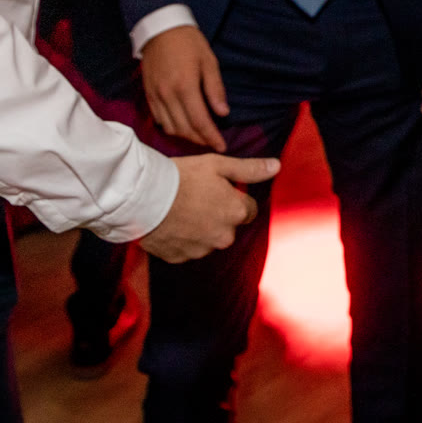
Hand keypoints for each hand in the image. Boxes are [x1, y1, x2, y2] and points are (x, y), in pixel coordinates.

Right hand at [139, 152, 280, 263]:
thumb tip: (277, 166)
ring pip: (208, 239)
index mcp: (236, 213)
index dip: (235, 198)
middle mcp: (224, 236)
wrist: (144, 196)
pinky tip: (171, 222)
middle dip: (218, 215)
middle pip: (228, 226)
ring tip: (181, 209)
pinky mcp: (180, 258)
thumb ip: (250, 169)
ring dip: (200, 228)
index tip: (218, 190)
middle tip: (197, 197)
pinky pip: (187, 248)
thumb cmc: (182, 176)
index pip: (249, 210)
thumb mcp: (219, 165)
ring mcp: (201, 250)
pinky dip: (182, 238)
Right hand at [141, 24, 229, 151]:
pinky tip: (182, 126)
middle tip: (213, 142)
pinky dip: (172, 128)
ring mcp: (155, 96)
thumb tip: (223, 113)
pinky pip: (159, 119)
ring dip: (186, 136)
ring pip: (170, 127)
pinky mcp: (148, 95)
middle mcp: (168, 95)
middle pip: (184, 129)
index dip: (211, 137)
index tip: (222, 146)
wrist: (160, 29)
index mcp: (185, 86)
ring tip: (200, 136)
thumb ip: (215, 89)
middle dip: (200, 140)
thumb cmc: (189, 43)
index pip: (199, 121)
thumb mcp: (209, 61)